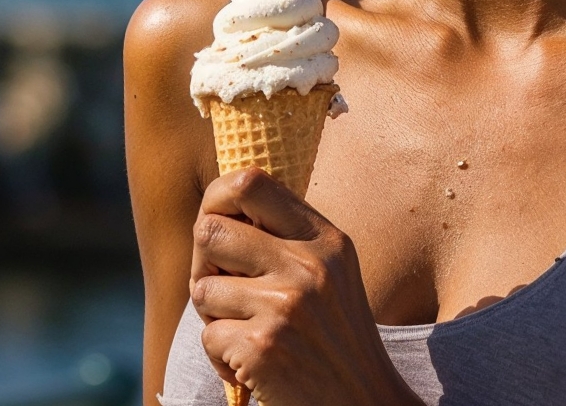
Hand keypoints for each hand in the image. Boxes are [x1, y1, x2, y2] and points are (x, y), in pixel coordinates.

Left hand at [190, 168, 419, 405]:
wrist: (362, 400)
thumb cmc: (336, 336)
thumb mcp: (331, 271)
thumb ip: (289, 235)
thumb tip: (219, 206)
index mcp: (325, 237)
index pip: (250, 182)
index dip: (216, 198)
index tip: (216, 223)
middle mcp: (308, 263)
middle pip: (209, 230)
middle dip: (204, 263)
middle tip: (225, 288)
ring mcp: (285, 305)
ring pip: (202, 287)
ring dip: (214, 315)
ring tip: (247, 330)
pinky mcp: (262, 348)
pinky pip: (208, 336)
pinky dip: (221, 357)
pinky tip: (253, 365)